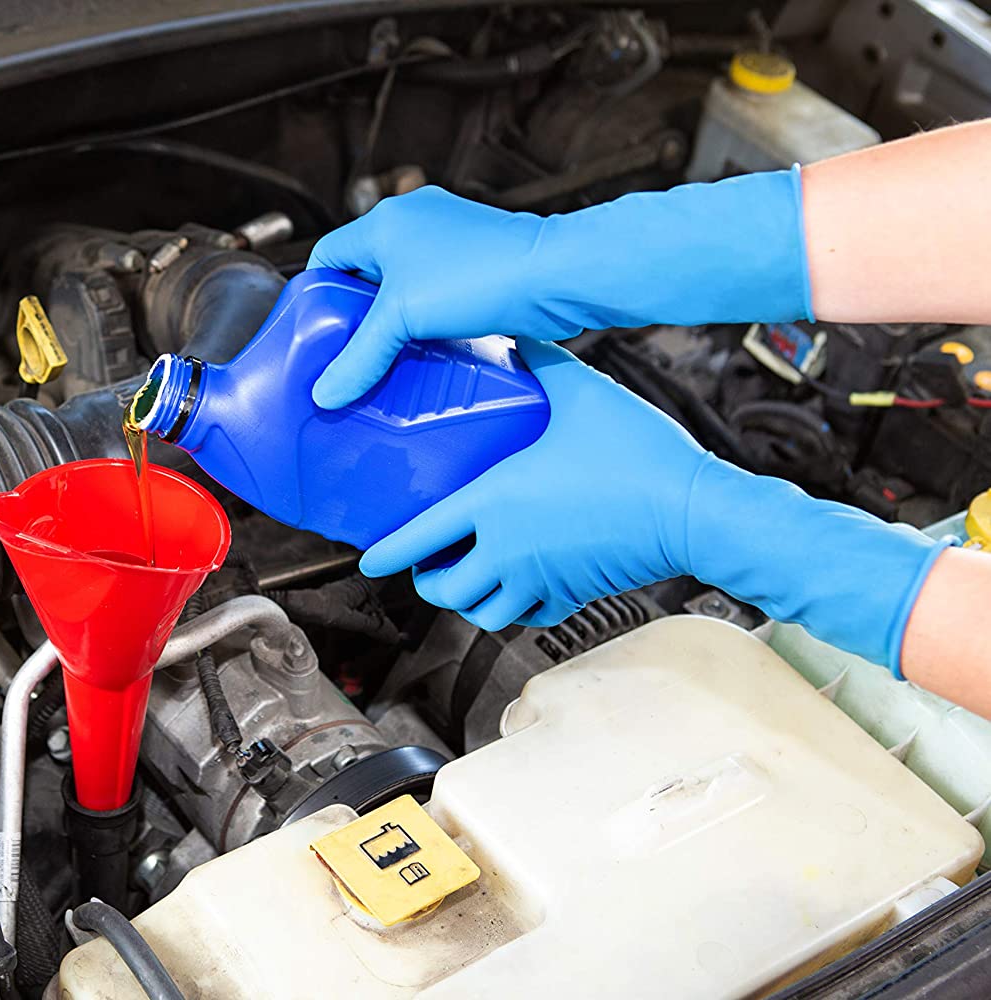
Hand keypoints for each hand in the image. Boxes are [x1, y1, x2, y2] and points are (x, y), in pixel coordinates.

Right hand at [308, 170, 812, 408]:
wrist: (555, 275)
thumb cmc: (480, 277)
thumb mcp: (404, 319)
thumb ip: (360, 357)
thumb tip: (325, 394)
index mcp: (384, 221)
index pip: (327, 256)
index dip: (317, 295)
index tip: (314, 332)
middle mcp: (413, 221)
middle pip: (365, 273)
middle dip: (356, 314)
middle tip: (349, 354)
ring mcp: (448, 238)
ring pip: (402, 284)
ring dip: (395, 319)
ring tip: (388, 358)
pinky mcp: (477, 261)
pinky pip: (435, 291)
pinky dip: (427, 318)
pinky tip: (428, 350)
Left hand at [359, 338, 704, 628]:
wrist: (696, 512)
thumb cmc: (641, 455)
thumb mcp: (583, 394)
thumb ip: (542, 360)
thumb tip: (520, 333)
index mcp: (497, 502)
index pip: (422, 537)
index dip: (388, 552)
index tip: (367, 559)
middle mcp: (510, 549)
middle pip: (444, 588)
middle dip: (426, 580)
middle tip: (424, 563)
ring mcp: (541, 578)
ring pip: (482, 612)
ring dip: (466, 599)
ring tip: (464, 577)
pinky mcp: (573, 595)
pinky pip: (527, 616)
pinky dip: (512, 608)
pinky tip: (515, 586)